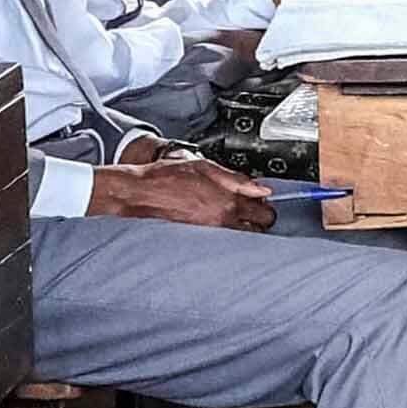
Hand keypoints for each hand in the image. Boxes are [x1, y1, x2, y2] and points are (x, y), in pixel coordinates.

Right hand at [93, 155, 273, 230]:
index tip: (258, 197)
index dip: (265, 204)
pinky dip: (228, 231)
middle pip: (259, 229)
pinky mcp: (201, 239)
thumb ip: (237, 179)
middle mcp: (222, 222)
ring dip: (244, 226)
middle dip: (259, 218)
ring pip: (243, 237)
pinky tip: (216, 219)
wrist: (141, 194)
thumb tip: (262, 189)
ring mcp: (212, 234)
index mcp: (227, 202)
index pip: (265, 213)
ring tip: (230, 212)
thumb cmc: (168, 177)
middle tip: (248, 205)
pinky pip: (225, 240)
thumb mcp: (205, 167)